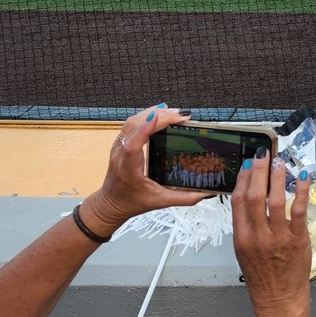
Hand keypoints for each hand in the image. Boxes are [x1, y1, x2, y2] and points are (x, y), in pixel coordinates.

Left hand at [81, 104, 203, 236]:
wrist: (109, 205)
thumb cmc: (131, 203)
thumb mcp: (160, 202)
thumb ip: (184, 198)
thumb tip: (206, 193)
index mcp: (128, 169)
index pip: (133, 145)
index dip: (144, 129)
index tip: (157, 117)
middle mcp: (120, 155)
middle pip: (134, 127)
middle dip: (158, 117)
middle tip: (181, 115)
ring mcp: (118, 147)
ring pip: (131, 122)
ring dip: (152, 113)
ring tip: (173, 112)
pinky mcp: (120, 143)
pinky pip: (131, 124)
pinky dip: (145, 115)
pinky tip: (159, 113)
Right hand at [232, 150, 311, 316]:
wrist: (278, 300)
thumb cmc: (262, 276)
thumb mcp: (244, 251)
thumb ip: (246, 226)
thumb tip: (249, 197)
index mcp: (241, 238)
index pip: (238, 201)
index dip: (242, 178)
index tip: (247, 163)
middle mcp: (257, 236)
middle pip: (254, 196)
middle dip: (258, 171)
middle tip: (263, 154)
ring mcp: (278, 237)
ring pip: (276, 200)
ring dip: (278, 177)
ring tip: (280, 162)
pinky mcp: (297, 239)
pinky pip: (299, 210)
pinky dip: (301, 191)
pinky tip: (301, 177)